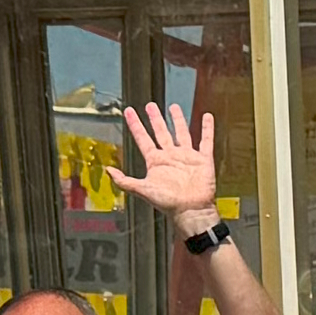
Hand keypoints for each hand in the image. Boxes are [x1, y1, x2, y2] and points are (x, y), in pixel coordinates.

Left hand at [107, 97, 223, 234]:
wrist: (191, 210)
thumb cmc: (167, 202)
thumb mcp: (143, 190)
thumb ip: (125, 181)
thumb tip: (108, 171)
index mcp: (156, 161)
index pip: (143, 138)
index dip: (135, 125)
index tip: (129, 112)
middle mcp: (170, 156)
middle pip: (161, 132)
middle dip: (155, 119)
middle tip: (150, 105)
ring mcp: (187, 156)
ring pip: (181, 133)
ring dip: (178, 120)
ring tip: (173, 107)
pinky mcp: (203, 159)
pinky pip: (206, 141)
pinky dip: (207, 129)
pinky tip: (207, 117)